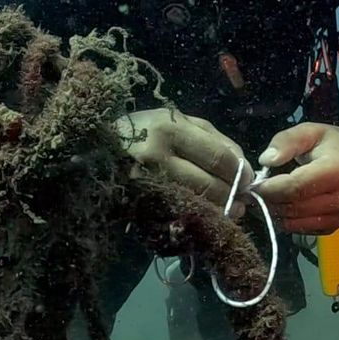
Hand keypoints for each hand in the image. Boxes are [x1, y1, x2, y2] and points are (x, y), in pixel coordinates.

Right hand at [118, 109, 252, 208]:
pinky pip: (175, 215)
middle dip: (232, 196)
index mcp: (169, 130)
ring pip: (195, 203)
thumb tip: (243, 166)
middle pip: (210, 184)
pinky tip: (201, 216)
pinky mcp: (136, 206)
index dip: (240, 173)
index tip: (249, 181)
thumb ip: (212, 139)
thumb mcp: (175, 122)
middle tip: (242, 203)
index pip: (219, 157)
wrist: (89, 148)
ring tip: (227, 211)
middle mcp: (156, 157)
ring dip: (218, 210)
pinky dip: (194, 217)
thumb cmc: (140, 131)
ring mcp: (144, 184)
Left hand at [252, 124, 338, 234]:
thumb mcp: (310, 131)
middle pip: (294, 207)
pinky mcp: (336, 225)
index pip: (296, 187)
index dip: (270, 189)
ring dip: (275, 213)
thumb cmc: (333, 143)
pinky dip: (288, 222)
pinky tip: (280, 208)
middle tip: (253, 193)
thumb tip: (266, 160)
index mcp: (338, 170)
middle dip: (269, 201)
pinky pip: (304, 229)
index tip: (253, 184)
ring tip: (263, 200)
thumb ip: (286, 141)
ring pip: (296, 222)